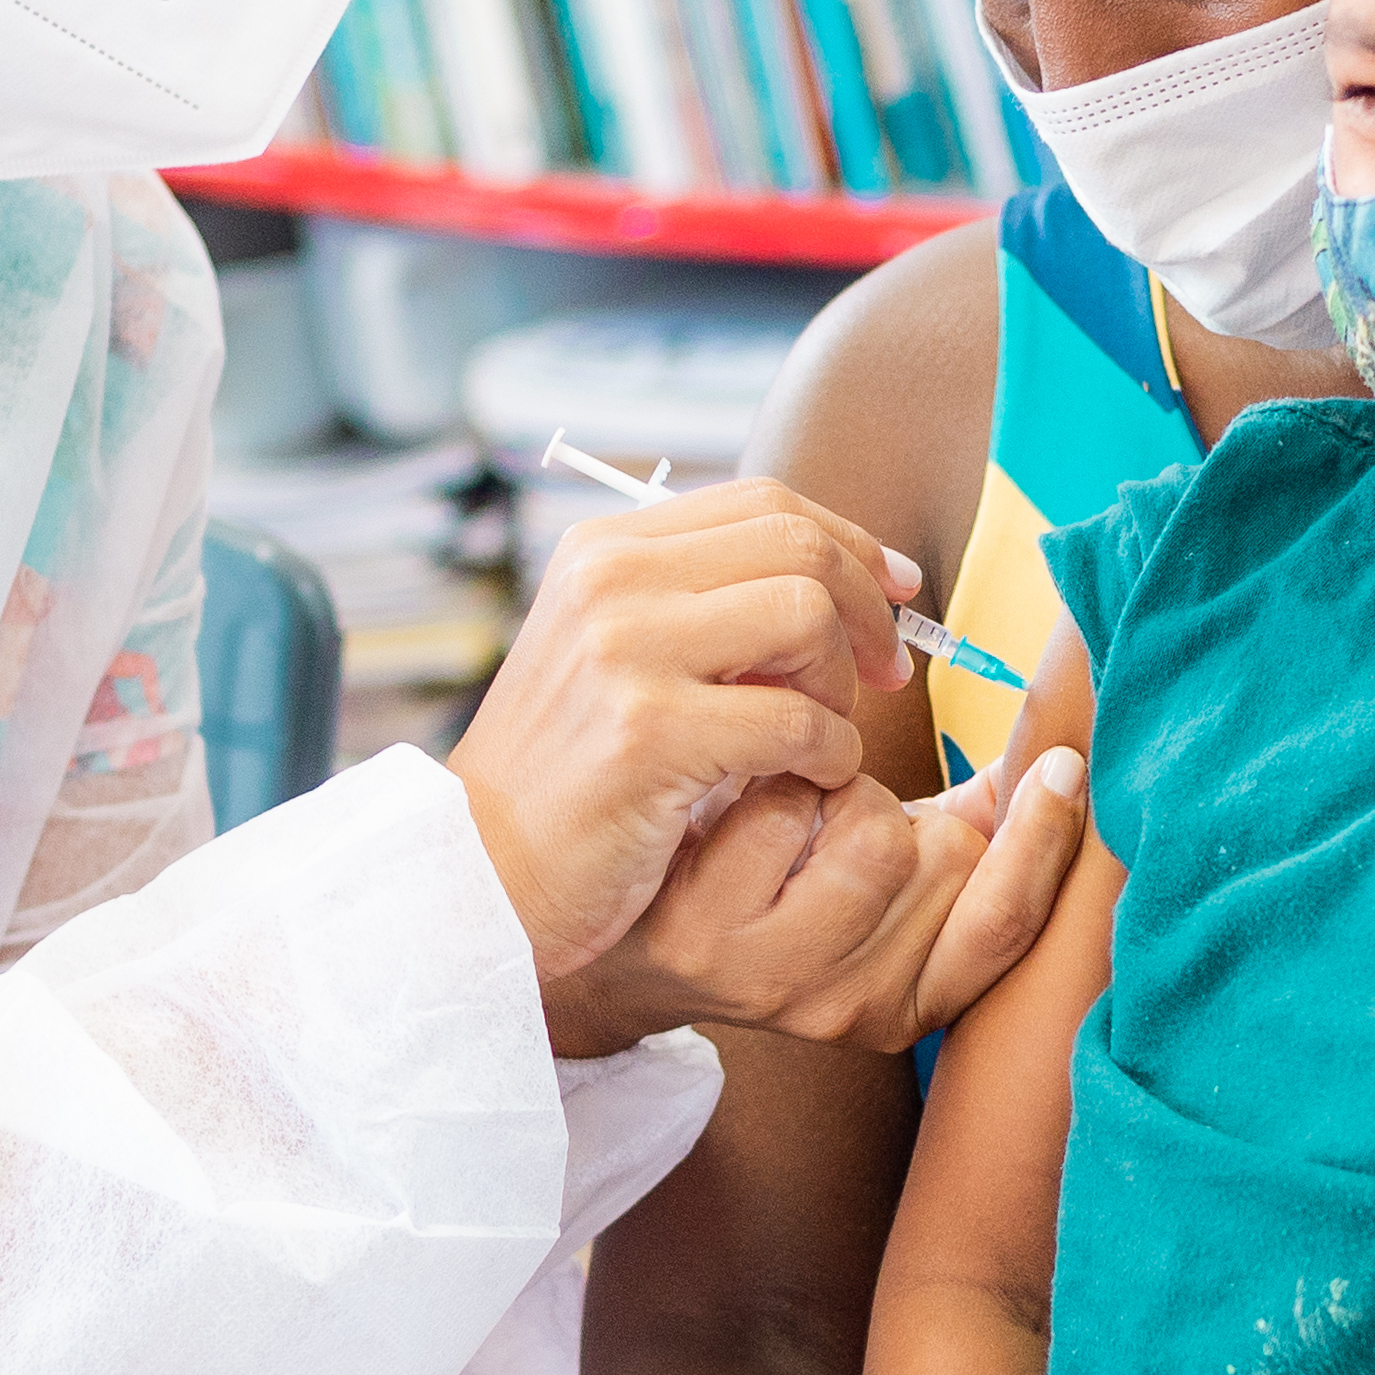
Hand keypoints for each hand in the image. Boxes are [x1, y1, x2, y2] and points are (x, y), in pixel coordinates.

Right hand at [449, 484, 922, 1017]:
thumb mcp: (613, 655)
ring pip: (806, 615)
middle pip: (798, 545)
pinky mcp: (650, 732)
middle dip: (866, 609)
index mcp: (605, 550)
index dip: (851, 542)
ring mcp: (626, 651)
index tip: (893, 594)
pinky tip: (808, 780)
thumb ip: (699, 605)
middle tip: (886, 673)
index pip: (765, 500)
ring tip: (825, 734)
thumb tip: (834, 579)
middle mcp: (611, 581)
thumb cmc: (567, 778)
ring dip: (842, 684)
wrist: (481, 873)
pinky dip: (829, 754)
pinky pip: (797, 720)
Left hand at [557, 747, 1088, 1055]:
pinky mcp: (703, 942)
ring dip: (828, 781)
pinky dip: (762, 774)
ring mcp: (772, 979)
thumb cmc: (761, 872)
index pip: (1005, 929)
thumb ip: (975, 824)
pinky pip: (782, 808)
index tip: (1065, 764)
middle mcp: (848, 1009)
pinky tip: (724, 802)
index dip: (1045, 843)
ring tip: (777, 805)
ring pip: (867, 827)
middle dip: (901, 798)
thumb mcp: (882, 864)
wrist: (607, 923)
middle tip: (842, 798)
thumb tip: (1076, 741)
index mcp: (907, 997)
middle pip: (938, 861)